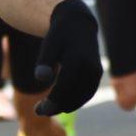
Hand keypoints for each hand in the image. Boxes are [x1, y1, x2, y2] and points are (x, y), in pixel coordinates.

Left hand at [32, 0, 102, 115]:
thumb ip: (44, 61)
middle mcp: (90, 67)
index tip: (38, 110)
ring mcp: (96, 72)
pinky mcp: (97, 75)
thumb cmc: (59, 35)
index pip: (64, 87)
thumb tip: (41, 79)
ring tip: (47, 109)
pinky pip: (86, 93)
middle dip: (56, 107)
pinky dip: (74, 101)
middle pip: (73, 95)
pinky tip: (61, 104)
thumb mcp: (49, 44)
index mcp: (77, 59)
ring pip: (81, 97)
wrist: (79, 24)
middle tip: (38, 111)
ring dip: (65, 106)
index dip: (51, 102)